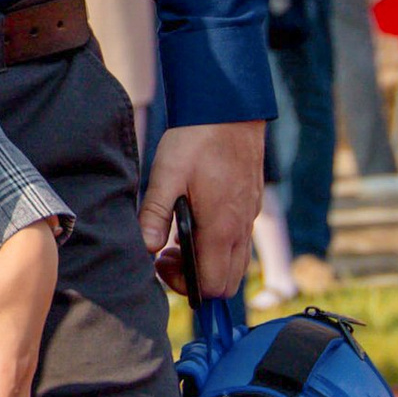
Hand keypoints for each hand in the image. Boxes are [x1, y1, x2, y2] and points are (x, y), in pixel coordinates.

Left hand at [141, 119, 264, 299]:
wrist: (230, 111)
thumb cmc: (196, 141)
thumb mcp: (166, 175)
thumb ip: (154, 214)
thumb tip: (146, 248)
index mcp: (220, 228)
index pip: (213, 285)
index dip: (185, 285)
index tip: (161, 262)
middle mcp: (240, 229)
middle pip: (227, 283)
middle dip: (196, 280)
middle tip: (167, 255)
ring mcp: (249, 219)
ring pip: (236, 265)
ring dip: (208, 264)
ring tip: (179, 238)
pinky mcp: (251, 207)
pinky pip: (241, 244)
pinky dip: (219, 248)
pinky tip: (197, 221)